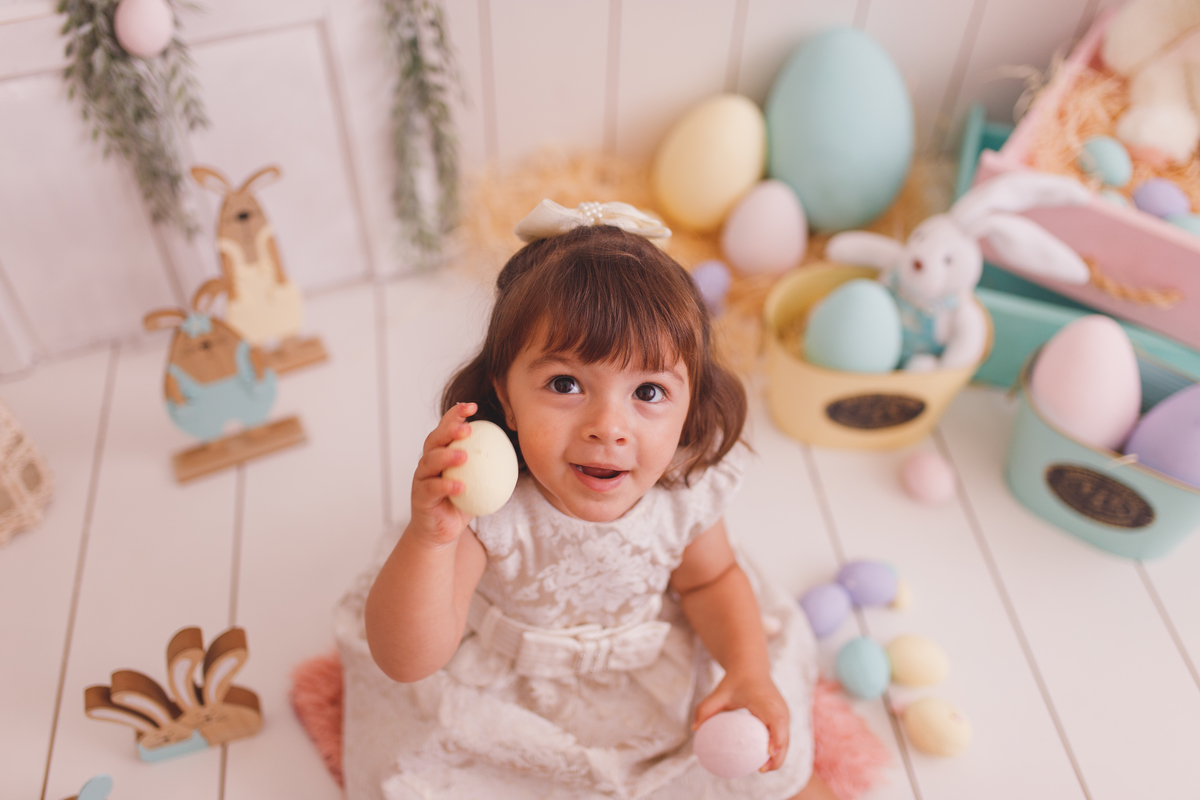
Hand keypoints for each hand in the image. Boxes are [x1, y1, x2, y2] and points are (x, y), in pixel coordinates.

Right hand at [409, 402, 477, 546]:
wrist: (441, 531)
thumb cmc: (462, 502)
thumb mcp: (479, 482)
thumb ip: (490, 465)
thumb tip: (517, 450)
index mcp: (441, 452)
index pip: (446, 427)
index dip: (456, 414)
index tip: (473, 406)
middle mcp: (428, 461)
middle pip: (434, 439)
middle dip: (448, 430)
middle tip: (467, 429)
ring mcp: (421, 479)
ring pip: (429, 461)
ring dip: (446, 456)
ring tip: (464, 456)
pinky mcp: (420, 497)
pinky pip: (432, 489)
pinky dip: (446, 486)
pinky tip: (461, 487)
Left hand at [693, 669, 789, 771]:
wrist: (751, 668)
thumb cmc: (736, 681)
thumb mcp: (720, 693)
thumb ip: (706, 708)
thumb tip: (694, 728)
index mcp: (766, 701)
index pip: (777, 721)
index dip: (776, 739)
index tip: (768, 754)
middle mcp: (779, 708)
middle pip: (785, 736)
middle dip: (778, 756)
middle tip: (761, 770)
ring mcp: (783, 714)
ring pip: (786, 739)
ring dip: (778, 756)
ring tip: (762, 769)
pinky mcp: (782, 718)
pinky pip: (783, 737)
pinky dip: (777, 750)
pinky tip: (764, 761)